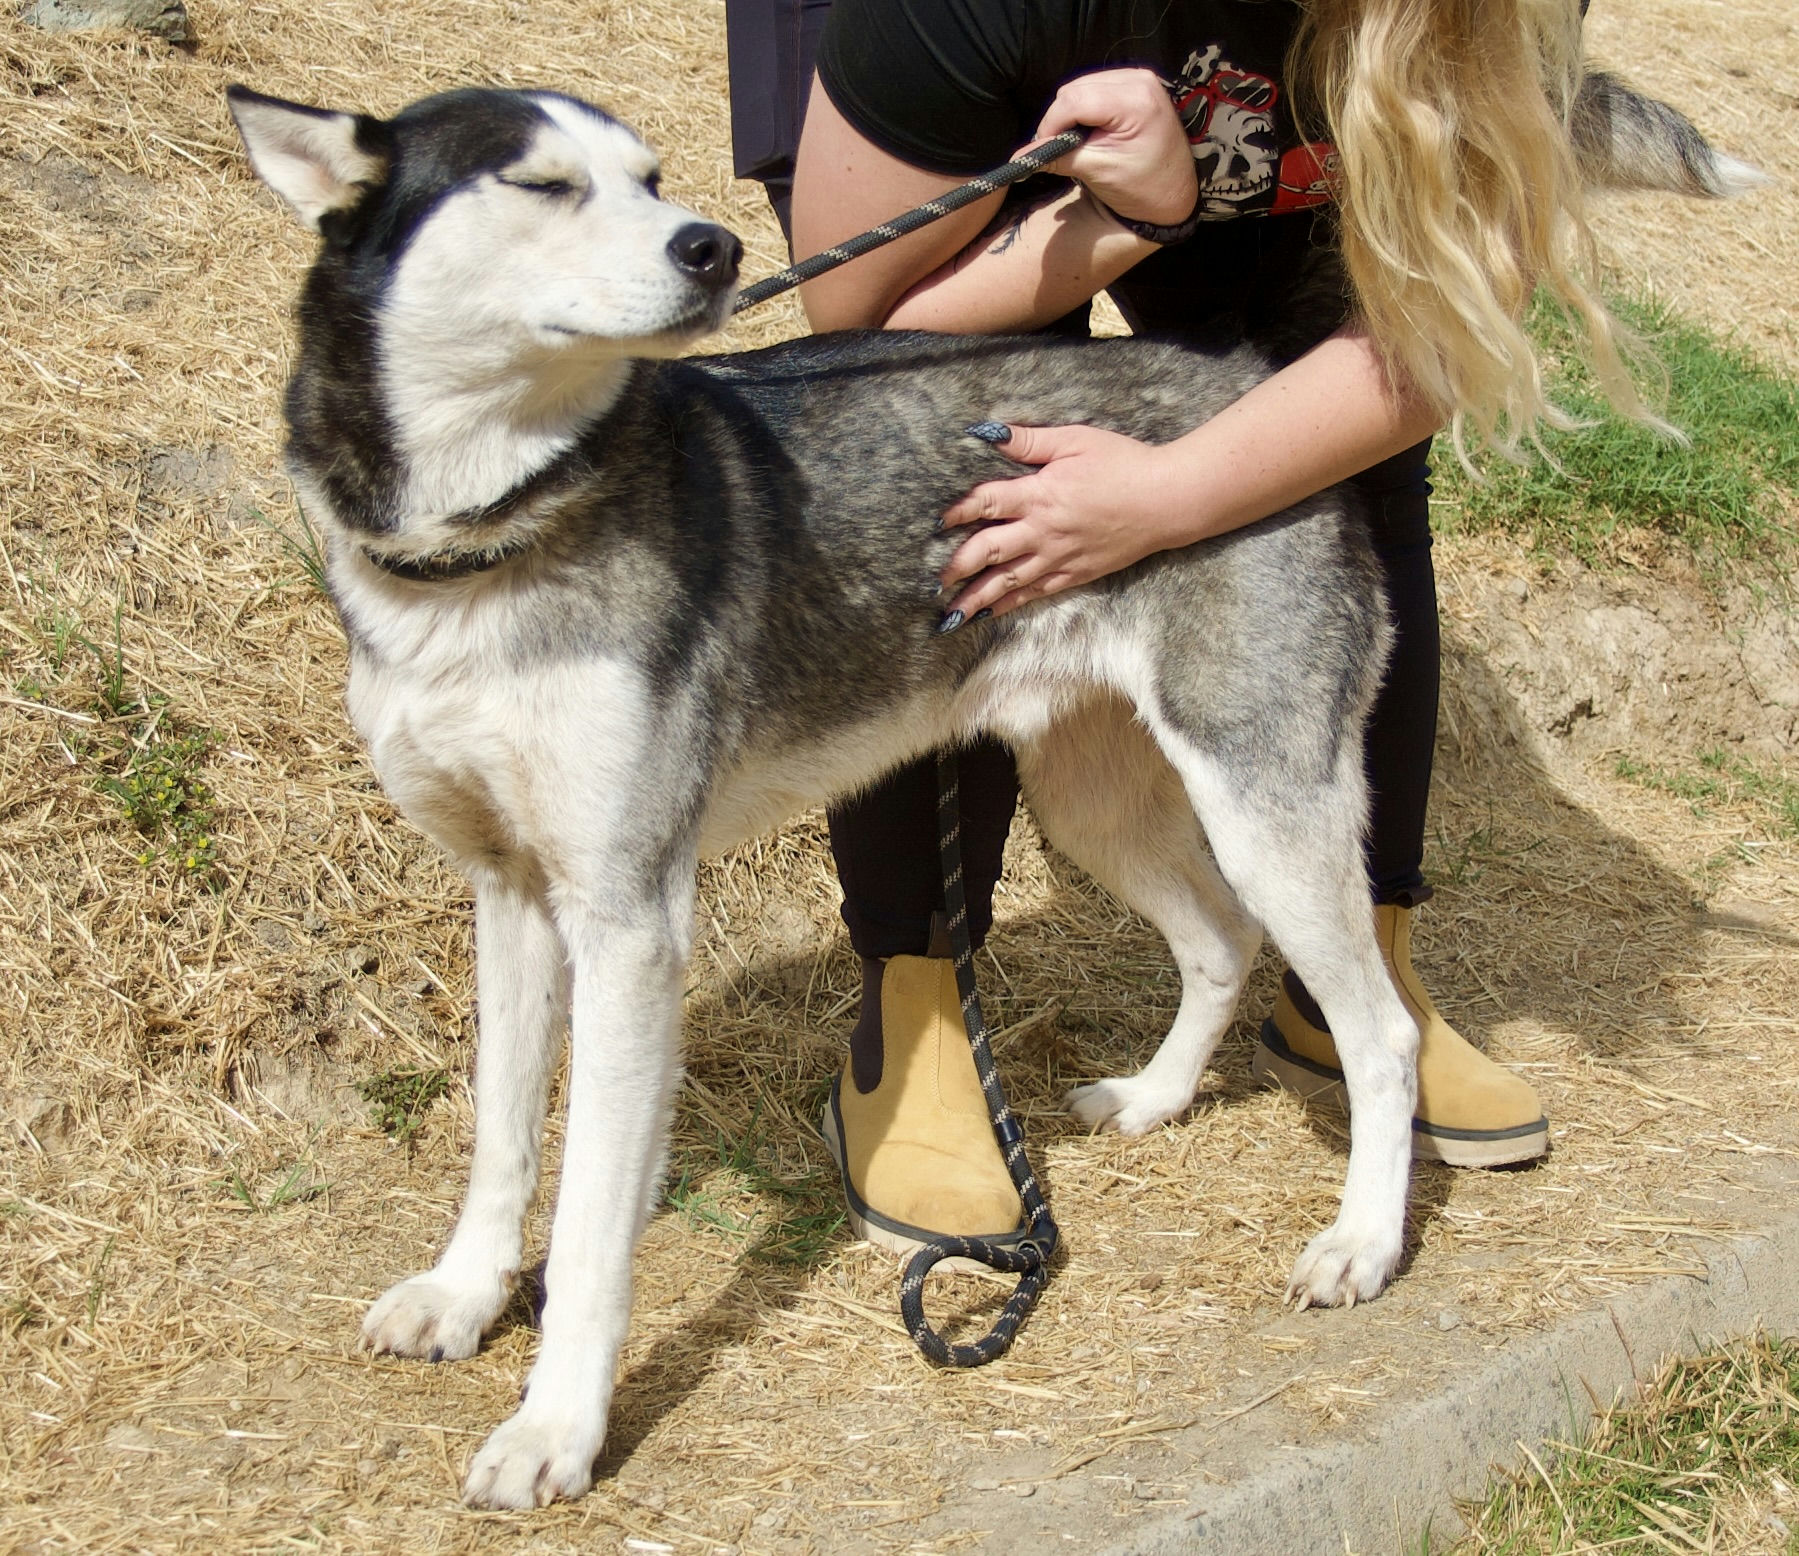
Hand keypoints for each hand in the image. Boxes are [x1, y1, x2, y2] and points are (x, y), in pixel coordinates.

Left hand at [939, 423, 1194, 620]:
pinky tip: (991, 614)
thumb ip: (1030, 441)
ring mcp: (1059, 557)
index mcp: (1040, 494)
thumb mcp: (1075, 440)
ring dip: (976, 598)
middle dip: (957, 567)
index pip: (985, 503)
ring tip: (949, 614)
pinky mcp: (1075, 574)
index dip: (956, 512)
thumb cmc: (1123, 463)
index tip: (934, 522)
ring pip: (1008, 581)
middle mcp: (1043, 530)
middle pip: (989, 551)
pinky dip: (1011, 604)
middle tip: (932, 580)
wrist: (1166, 500)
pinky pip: (1036, 593)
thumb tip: (987, 433)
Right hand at [1029, 68, 1195, 227]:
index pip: (1074, 100)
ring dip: (1072, 114)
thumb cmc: (1141, 188)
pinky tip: (1092, 131)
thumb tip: (1019, 156)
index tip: (1043, 149)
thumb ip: (1058, 157)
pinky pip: (1096, 87)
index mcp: (1134, 101)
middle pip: (1075, 89)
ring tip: (1078, 142)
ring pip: (1082, 86)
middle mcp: (1138, 80)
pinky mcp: (1136, 83)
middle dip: (1061, 119)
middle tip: (1061, 149)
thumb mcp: (1097, 172)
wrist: (1175, 193)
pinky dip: (1086, 109)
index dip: (1051, 124)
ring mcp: (1139, 78)